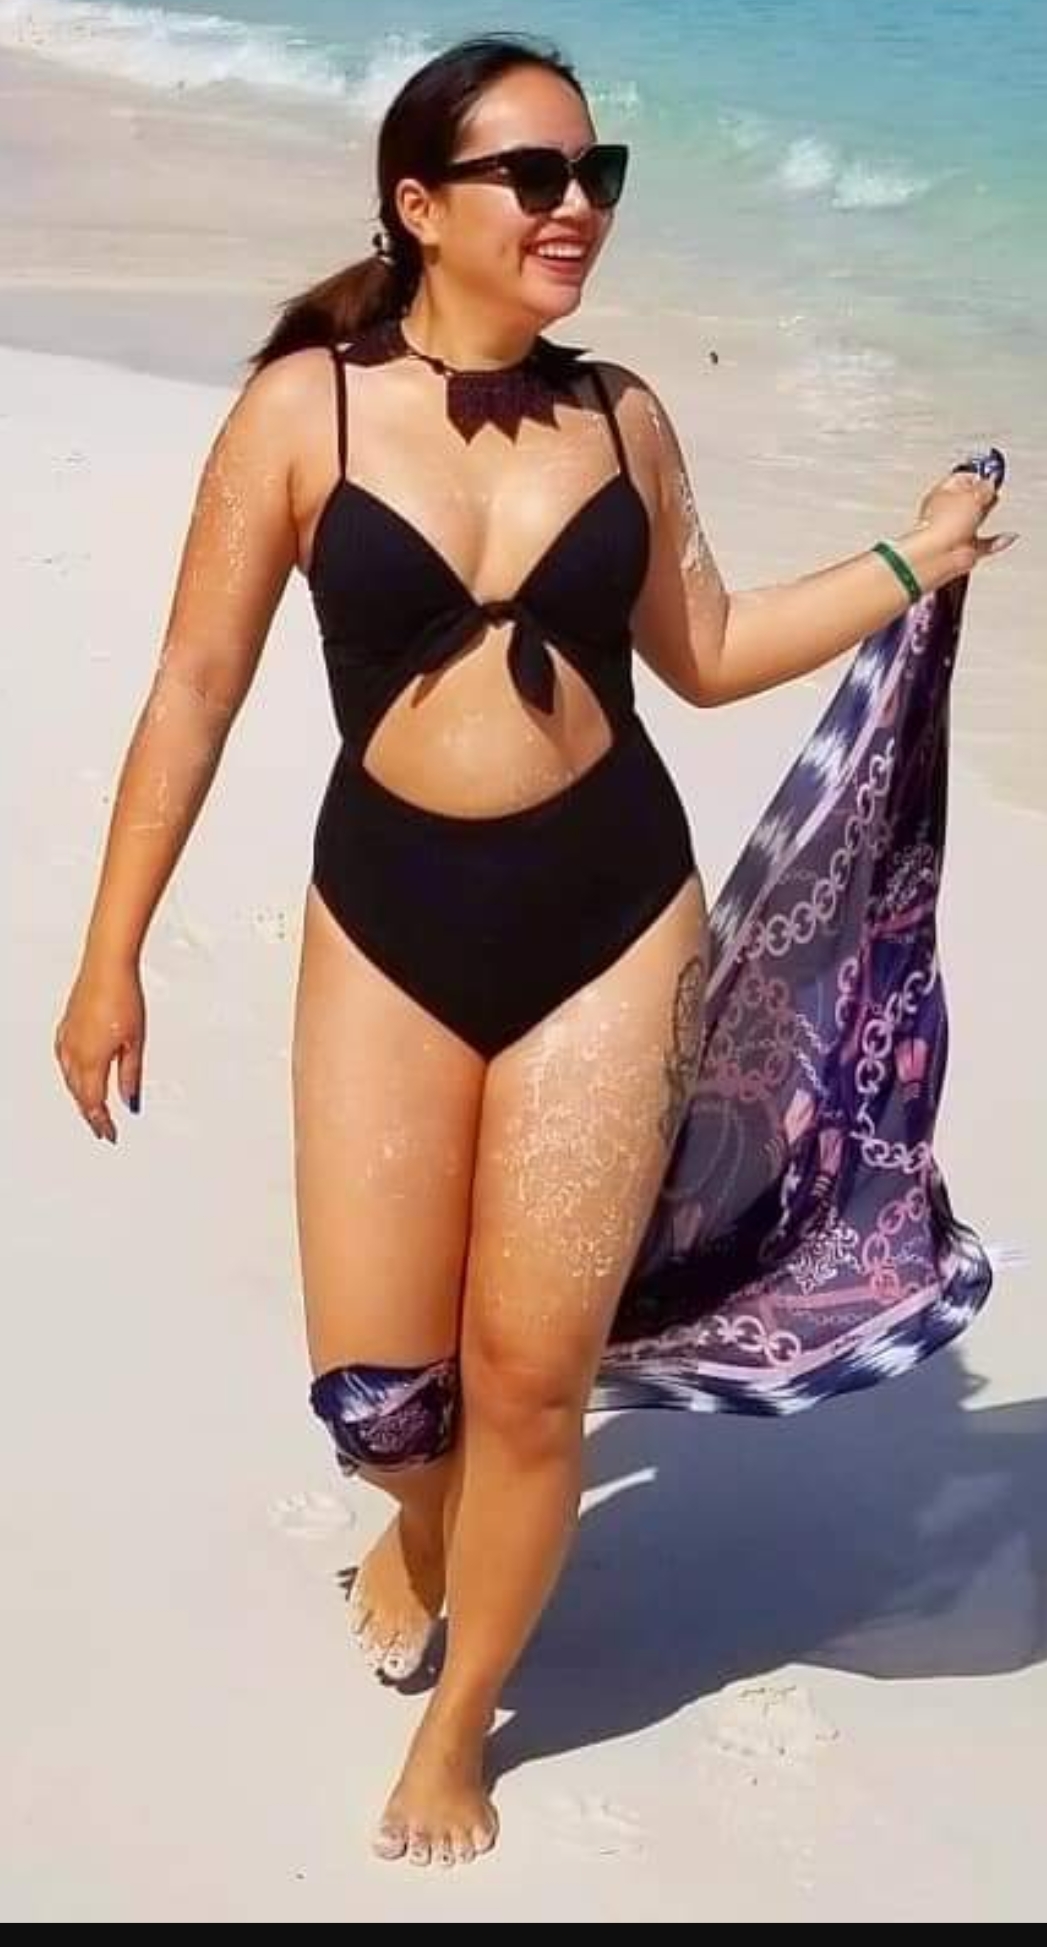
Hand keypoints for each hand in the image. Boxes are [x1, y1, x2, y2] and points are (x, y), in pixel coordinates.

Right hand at [53, 957, 145, 1142]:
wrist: (106, 966)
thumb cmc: (123, 997)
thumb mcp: (135, 1042)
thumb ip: (131, 1075)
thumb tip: (130, 1100)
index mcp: (91, 1060)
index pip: (94, 1103)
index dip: (102, 1122)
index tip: (110, 1134)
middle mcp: (73, 1052)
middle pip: (79, 1094)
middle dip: (91, 1113)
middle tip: (102, 1128)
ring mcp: (66, 1039)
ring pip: (69, 1079)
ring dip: (80, 1097)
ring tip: (91, 1108)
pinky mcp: (65, 1027)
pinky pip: (63, 1061)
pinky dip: (70, 1076)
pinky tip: (75, 1076)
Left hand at [913, 465, 1018, 578]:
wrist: (939, 554)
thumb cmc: (944, 523)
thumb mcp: (972, 495)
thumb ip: (984, 487)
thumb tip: (990, 484)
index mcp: (941, 494)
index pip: (959, 479)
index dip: (975, 476)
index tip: (989, 474)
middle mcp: (945, 513)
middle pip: (966, 500)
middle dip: (980, 495)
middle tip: (991, 491)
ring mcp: (954, 532)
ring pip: (973, 521)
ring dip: (984, 514)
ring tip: (993, 506)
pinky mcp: (965, 550)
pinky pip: (984, 544)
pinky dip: (997, 541)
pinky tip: (1007, 536)